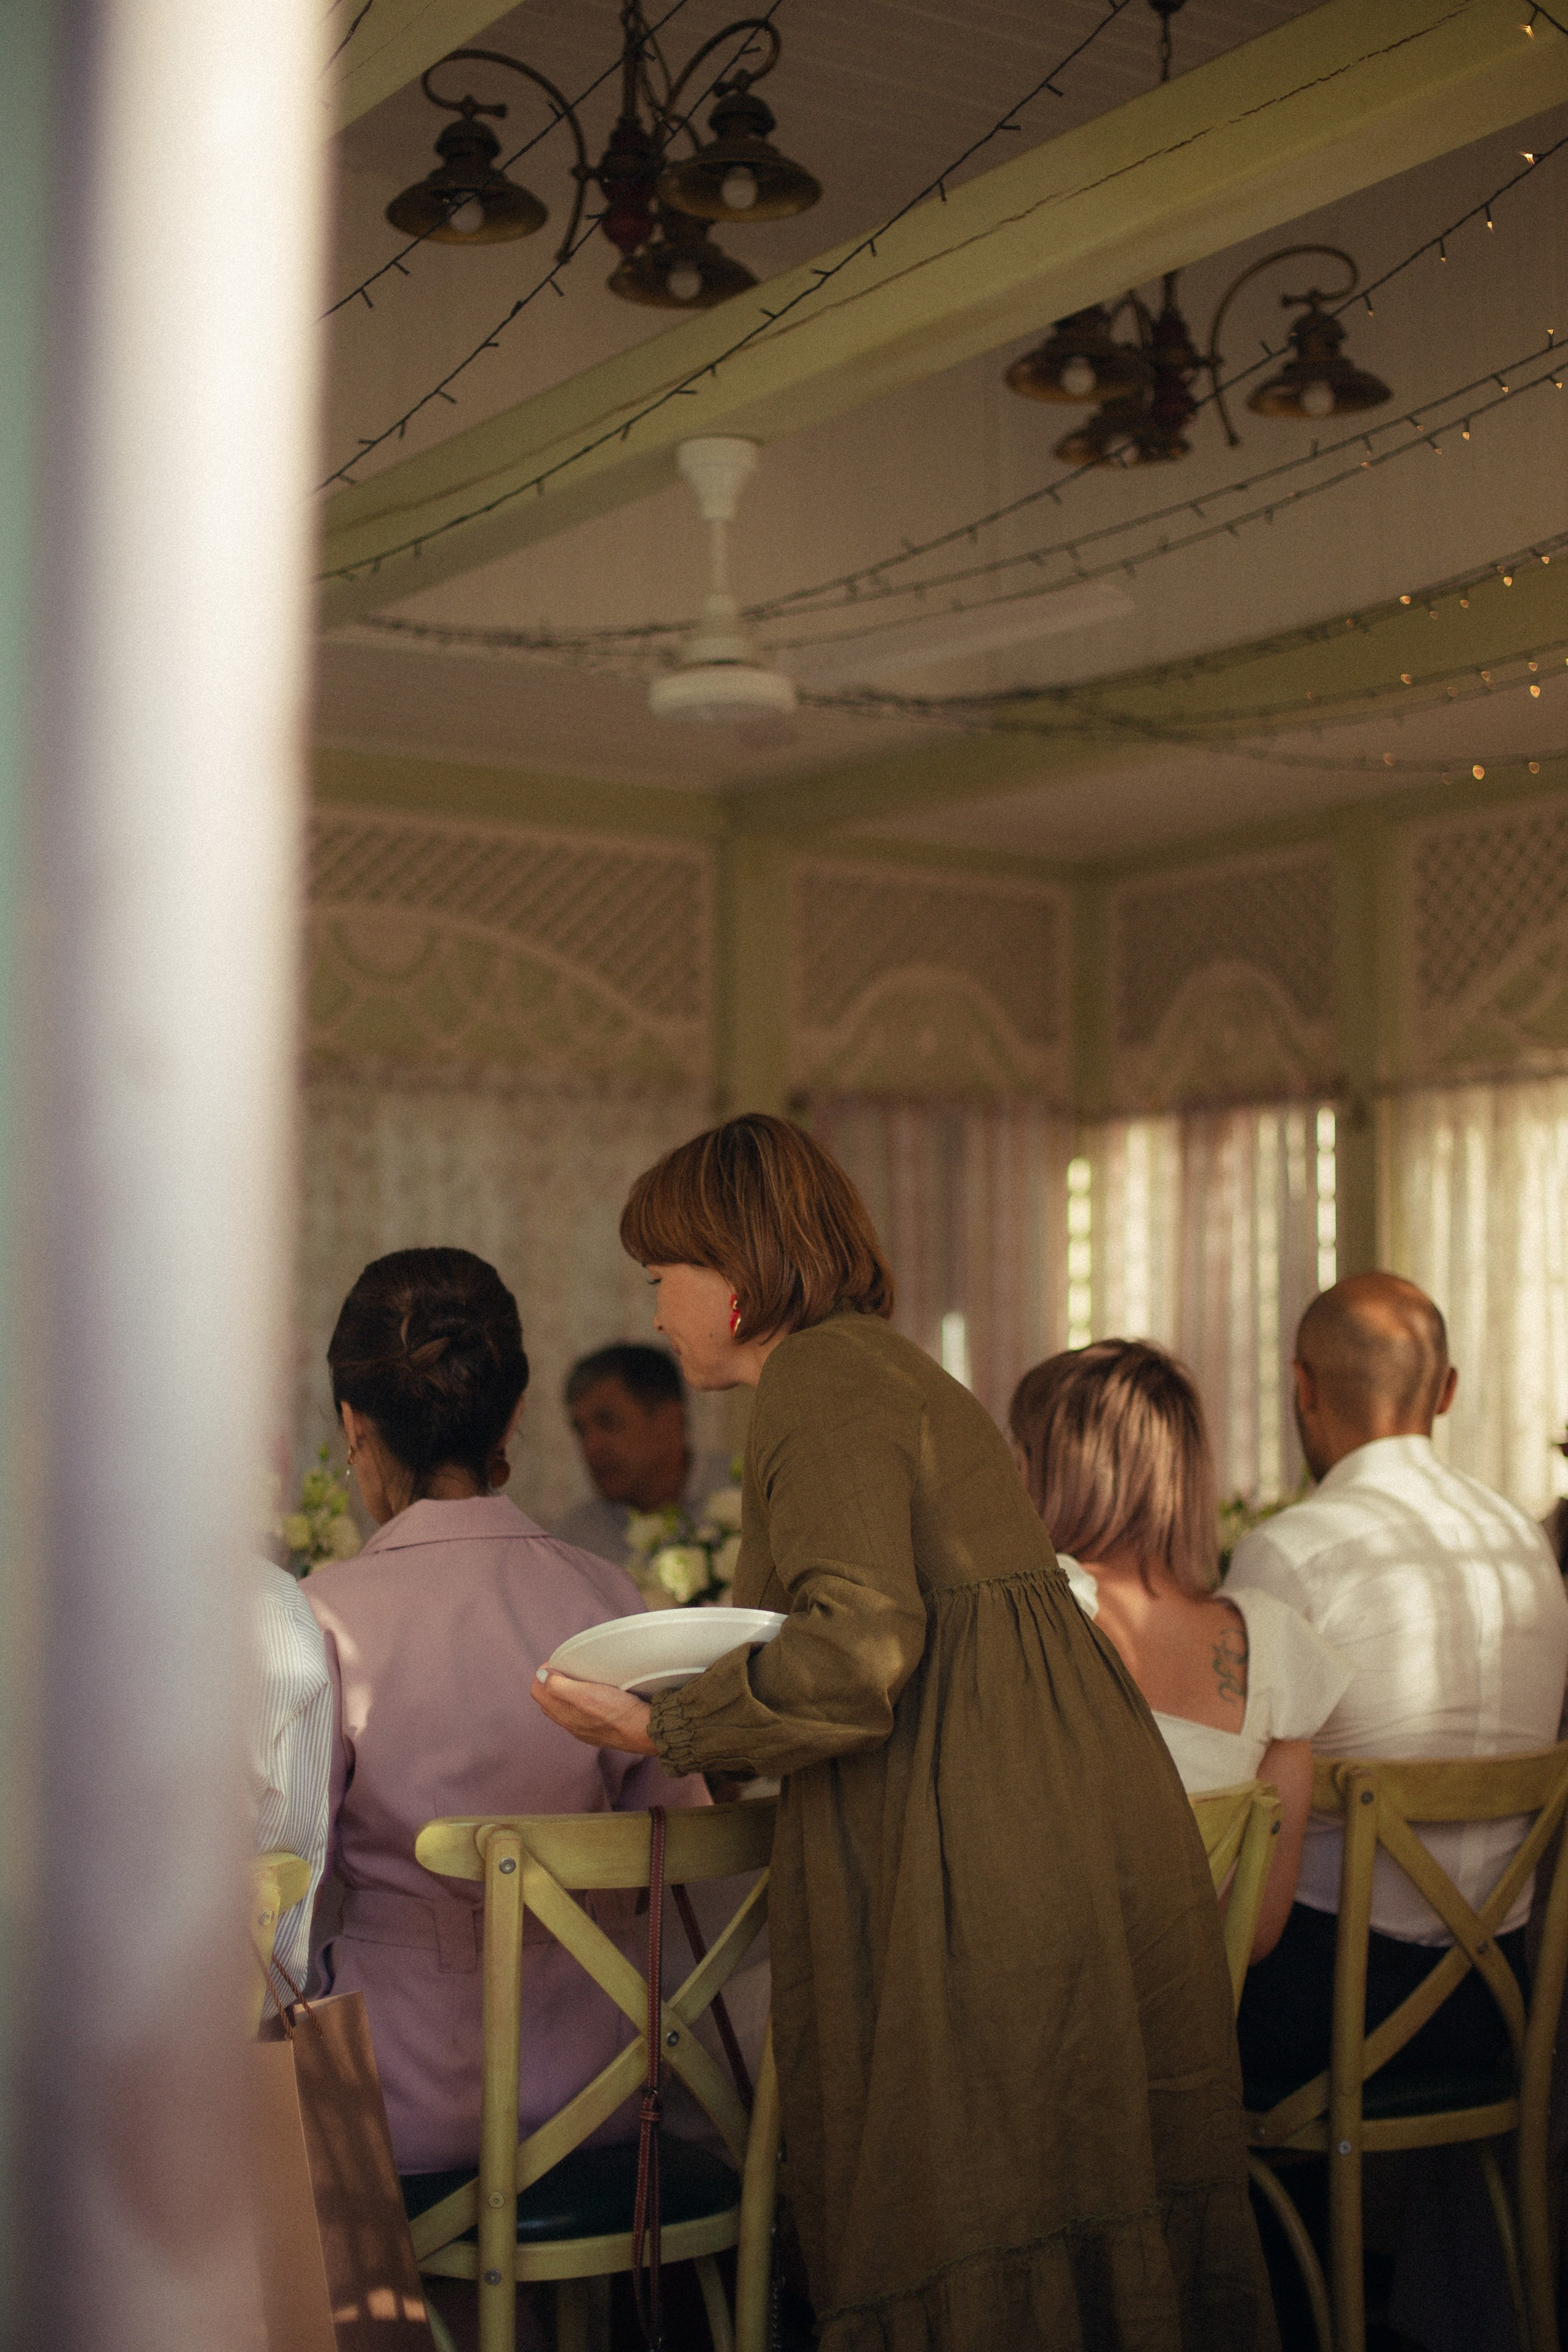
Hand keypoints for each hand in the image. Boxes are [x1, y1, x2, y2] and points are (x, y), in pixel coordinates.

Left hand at [531, 1667, 656, 1755]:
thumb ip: (559, 1686)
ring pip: (563, 1708)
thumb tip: (540, 1676)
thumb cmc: (617, 1711)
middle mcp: (570, 1724)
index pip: (537, 1692)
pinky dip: (577, 1702)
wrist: (644, 1731)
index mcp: (563, 1714)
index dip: (542, 1674)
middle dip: (550, 1682)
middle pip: (548, 1700)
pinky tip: (591, 1695)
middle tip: (565, 1667)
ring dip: (564, 1692)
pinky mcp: (597, 1731)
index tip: (556, 1662)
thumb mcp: (587, 1694)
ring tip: (577, 1678)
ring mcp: (583, 1730)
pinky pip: (578, 1715)